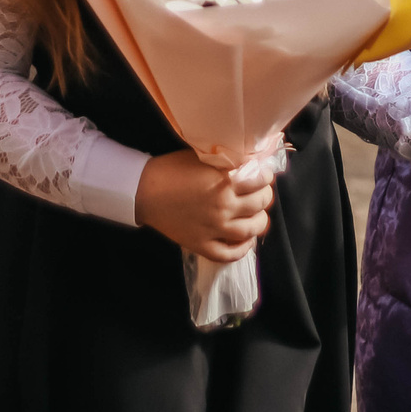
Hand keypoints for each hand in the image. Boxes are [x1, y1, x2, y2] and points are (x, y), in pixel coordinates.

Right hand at [137, 150, 274, 262]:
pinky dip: (243, 249)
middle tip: (261, 192)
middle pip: (259, 204)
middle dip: (265, 195)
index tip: (263, 174)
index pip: (260, 181)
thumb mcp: (203, 157)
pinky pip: (230, 253)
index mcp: (225, 183)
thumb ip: (227, 162)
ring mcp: (214, 229)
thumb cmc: (172, 169)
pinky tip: (246, 240)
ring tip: (257, 215)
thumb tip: (250, 162)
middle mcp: (224, 207)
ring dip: (260, 221)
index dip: (266, 176)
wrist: (145, 191)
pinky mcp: (202, 245)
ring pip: (251, 230)